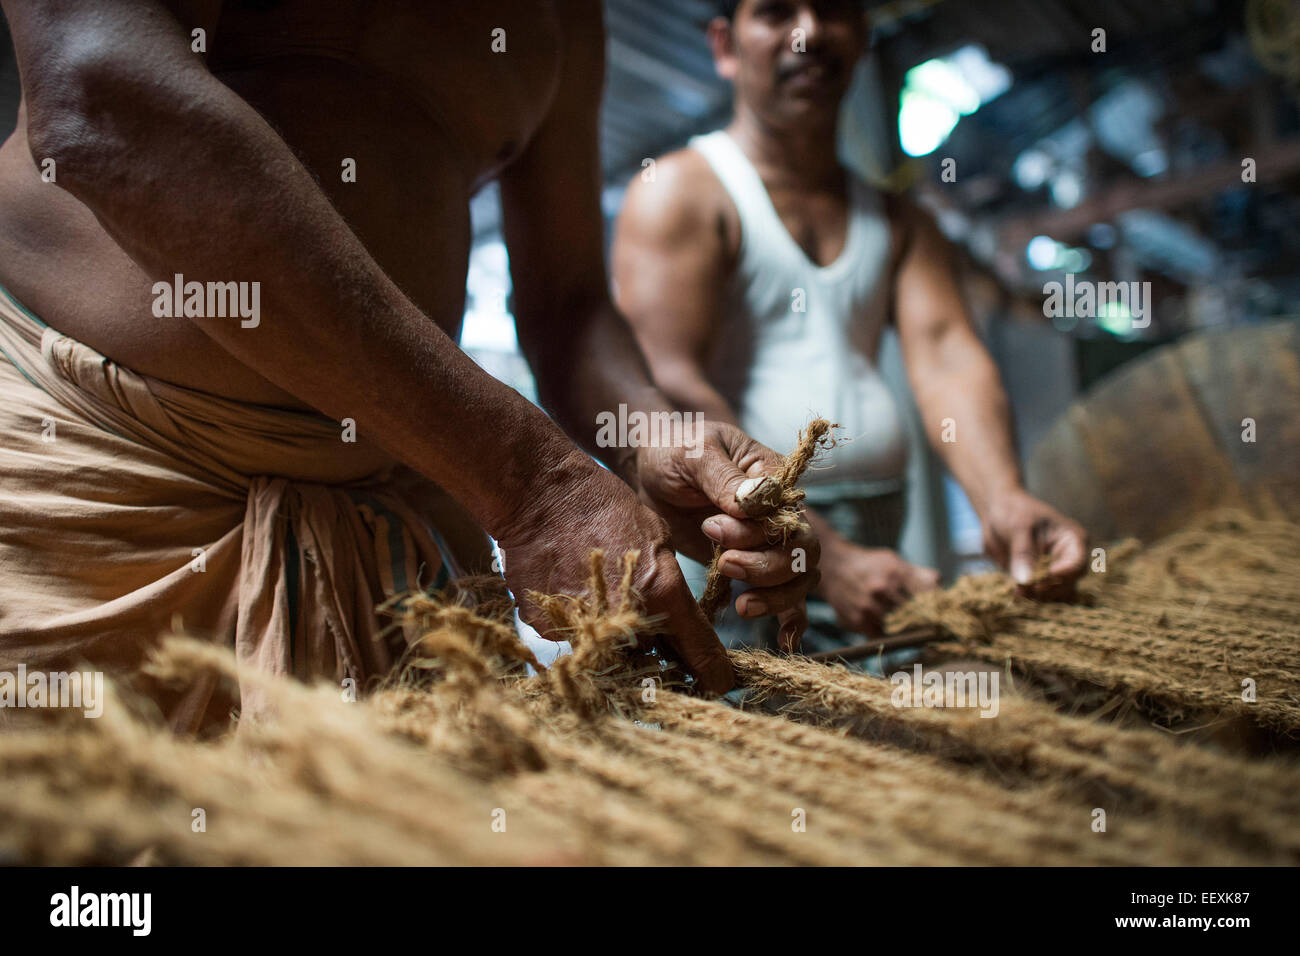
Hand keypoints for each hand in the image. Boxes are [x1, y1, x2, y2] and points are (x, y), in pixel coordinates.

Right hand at [496, 450, 733, 693]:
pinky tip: (576, 591)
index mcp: (661, 592)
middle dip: (654, 649)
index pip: (699, 650)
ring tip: (605, 599)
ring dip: (615, 637)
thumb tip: (677, 621)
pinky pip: (575, 638)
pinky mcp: (548, 626)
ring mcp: (583, 626)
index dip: (713, 670)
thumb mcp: (657, 537)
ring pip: (610, 651)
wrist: (540, 495)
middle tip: (648, 625)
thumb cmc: (604, 507)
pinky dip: (580, 624)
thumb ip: (670, 585)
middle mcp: (624, 618)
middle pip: (650, 658)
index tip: (720, 683)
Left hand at [630, 420, 819, 651]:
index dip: (758, 531)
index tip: (712, 525)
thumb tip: (754, 503)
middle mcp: (780, 512)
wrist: (650, 470)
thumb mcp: (695, 454)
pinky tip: (784, 640)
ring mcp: (768, 542)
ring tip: (742, 606)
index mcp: (773, 476)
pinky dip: (790, 618)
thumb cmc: (674, 451)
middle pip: (801, 550)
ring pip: (799, 577)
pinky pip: (787, 596)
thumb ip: (724, 478)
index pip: (787, 513)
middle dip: (765, 565)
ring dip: (776, 596)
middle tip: (723, 563)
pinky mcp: (753, 566)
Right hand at [816, 542, 939, 635]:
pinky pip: (880, 635)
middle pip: (916, 614)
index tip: (943, 612)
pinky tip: (887, 627)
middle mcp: (882, 589)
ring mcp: (868, 606)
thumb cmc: (870, 564)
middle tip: (931, 626)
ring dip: (906, 629)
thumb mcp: (894, 560)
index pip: (928, 594)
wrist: (834, 567)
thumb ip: (919, 573)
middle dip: (925, 620)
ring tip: (910, 627)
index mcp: (896, 572)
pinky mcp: (857, 620)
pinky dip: (886, 633)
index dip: (938, 605)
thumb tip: (940, 586)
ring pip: (899, 628)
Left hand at [981, 488, 1087, 598]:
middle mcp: (1068, 558)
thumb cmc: (1014, 511)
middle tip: (1024, 589)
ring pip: (1056, 594)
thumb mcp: (1019, 526)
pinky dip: (1030, 598)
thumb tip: (1025, 580)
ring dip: (1038, 597)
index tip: (1046, 575)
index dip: (1064, 574)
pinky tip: (1016, 595)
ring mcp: (1054, 571)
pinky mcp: (1040, 580)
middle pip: (1068, 584)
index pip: (1077, 564)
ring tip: (1018, 592)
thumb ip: (1023, 552)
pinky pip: (1041, 596)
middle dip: (1048, 589)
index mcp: (1072, 540)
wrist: (998, 513)